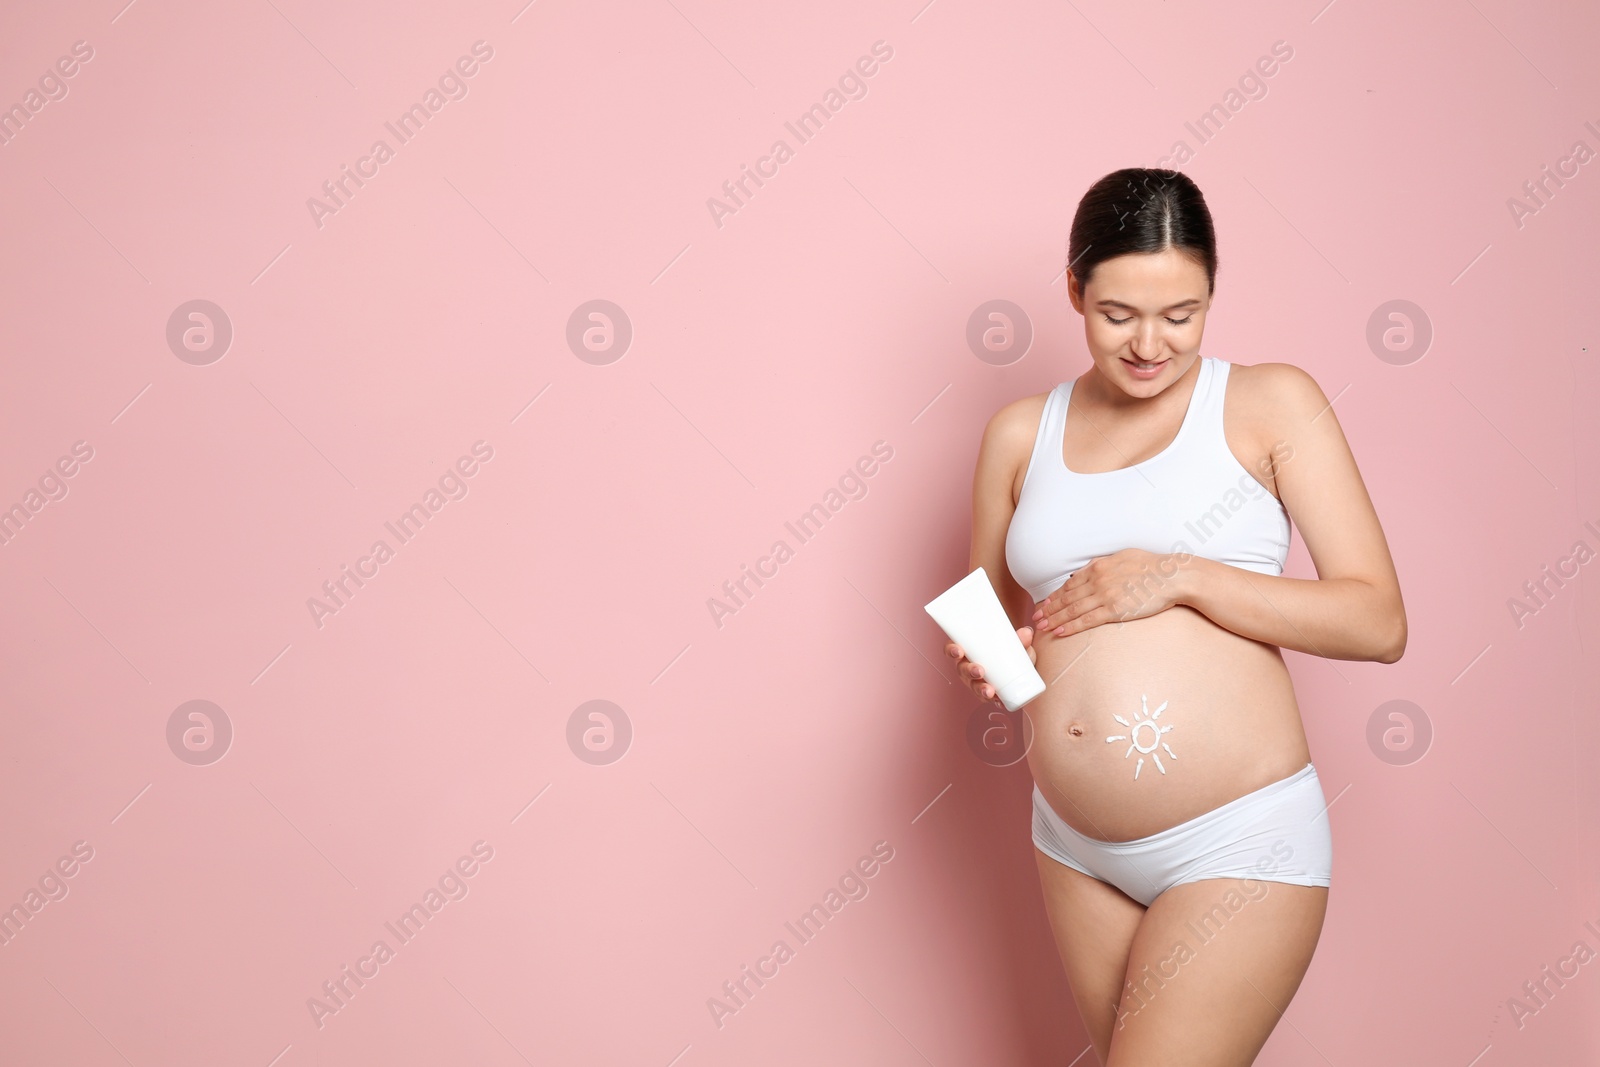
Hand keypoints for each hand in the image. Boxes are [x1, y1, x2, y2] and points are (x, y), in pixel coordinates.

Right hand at [946, 626, 1036, 707]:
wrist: (1021, 665)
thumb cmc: (1010, 650)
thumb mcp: (1015, 643)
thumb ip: (1021, 639)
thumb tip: (1027, 633)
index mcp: (966, 651)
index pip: (952, 650)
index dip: (951, 650)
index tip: (959, 651)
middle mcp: (967, 667)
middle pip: (962, 670)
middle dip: (969, 671)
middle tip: (979, 671)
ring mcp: (976, 682)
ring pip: (973, 686)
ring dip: (980, 689)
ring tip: (990, 691)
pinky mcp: (987, 693)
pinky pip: (987, 698)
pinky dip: (993, 700)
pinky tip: (999, 701)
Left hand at [1030, 548, 1185, 637]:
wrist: (1171, 576)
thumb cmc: (1151, 565)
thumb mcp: (1122, 556)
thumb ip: (1103, 564)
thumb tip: (1088, 570)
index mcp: (1098, 566)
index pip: (1070, 583)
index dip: (1055, 595)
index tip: (1044, 603)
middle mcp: (1097, 580)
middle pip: (1066, 597)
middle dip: (1048, 609)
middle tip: (1035, 618)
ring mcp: (1104, 595)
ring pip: (1072, 610)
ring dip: (1054, 619)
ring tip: (1042, 627)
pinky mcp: (1114, 610)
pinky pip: (1086, 620)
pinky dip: (1070, 626)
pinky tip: (1059, 632)